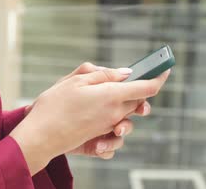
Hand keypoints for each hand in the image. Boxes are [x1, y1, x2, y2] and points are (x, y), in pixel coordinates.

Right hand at [10, 65, 169, 174]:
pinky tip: (96, 115)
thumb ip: (102, 75)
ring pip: (128, 113)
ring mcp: (109, 127)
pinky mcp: (101, 136)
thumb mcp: (75, 81)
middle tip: (124, 79)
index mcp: (112, 96)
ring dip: (123, 103)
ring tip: (105, 95)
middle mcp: (115, 113)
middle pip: (139, 100)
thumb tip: (125, 73)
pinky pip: (116, 128)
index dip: (159, 76)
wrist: (40, 136)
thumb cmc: (54, 106)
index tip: (164, 68)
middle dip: (137, 89)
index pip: (148, 87)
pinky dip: (112, 120)